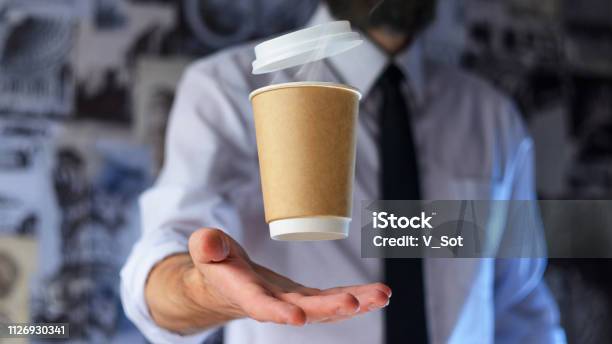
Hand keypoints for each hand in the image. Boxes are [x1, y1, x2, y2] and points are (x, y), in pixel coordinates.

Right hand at [146, 228, 390, 333]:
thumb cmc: (214, 262)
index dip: (278, 313)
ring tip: (382, 295)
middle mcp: (273, 304)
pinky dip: (356, 297)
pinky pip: (333, 298)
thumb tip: (210, 243)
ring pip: (326, 307)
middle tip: (354, 302)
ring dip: (355, 303)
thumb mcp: (204, 249)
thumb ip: (206, 246)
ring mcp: (292, 302)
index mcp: (244, 294)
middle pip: (304, 310)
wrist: (223, 282)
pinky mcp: (304, 296)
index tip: (298, 318)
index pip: (261, 306)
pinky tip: (379, 294)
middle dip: (330, 308)